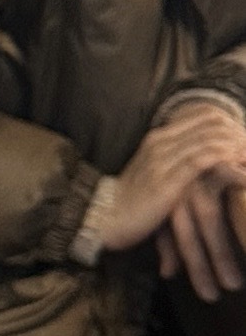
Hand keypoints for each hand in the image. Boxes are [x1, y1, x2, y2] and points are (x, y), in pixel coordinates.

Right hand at [101, 98, 245, 288]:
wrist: (104, 219)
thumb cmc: (132, 201)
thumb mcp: (155, 173)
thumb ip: (178, 160)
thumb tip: (208, 157)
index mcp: (158, 138)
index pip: (203, 116)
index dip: (231, 122)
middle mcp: (160, 143)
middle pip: (210, 124)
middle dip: (238, 131)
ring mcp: (162, 161)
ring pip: (209, 140)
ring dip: (236, 143)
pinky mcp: (167, 182)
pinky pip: (200, 161)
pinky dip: (223, 158)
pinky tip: (239, 162)